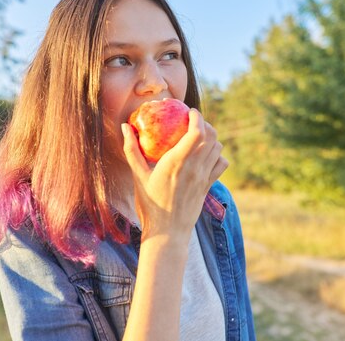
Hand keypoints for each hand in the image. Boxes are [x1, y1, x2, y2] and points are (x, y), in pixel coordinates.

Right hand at [121, 109, 227, 241]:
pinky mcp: (208, 186)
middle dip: (205, 123)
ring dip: (212, 138)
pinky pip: (221, 164)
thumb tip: (123, 127)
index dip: (197, 117)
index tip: (189, 111)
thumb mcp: (137, 176)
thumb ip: (131, 150)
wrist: (167, 232)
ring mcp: (204, 177)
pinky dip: (217, 155)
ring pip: (218, 148)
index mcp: (177, 162)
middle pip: (211, 136)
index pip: (197, 132)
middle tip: (193, 121)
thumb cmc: (149, 204)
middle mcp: (195, 167)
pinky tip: (206, 156)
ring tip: (199, 136)